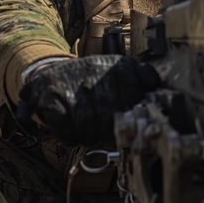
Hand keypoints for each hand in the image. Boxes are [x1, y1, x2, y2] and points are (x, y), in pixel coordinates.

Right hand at [17, 55, 160, 146]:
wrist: (53, 72)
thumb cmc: (93, 79)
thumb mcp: (120, 70)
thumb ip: (141, 76)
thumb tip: (154, 84)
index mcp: (115, 65)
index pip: (132, 94)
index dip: (130, 115)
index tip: (126, 122)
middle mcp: (92, 71)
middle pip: (109, 114)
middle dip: (108, 130)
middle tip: (105, 132)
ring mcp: (69, 84)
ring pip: (87, 124)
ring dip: (89, 135)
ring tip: (90, 132)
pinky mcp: (48, 97)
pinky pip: (64, 127)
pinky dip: (70, 137)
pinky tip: (73, 134)